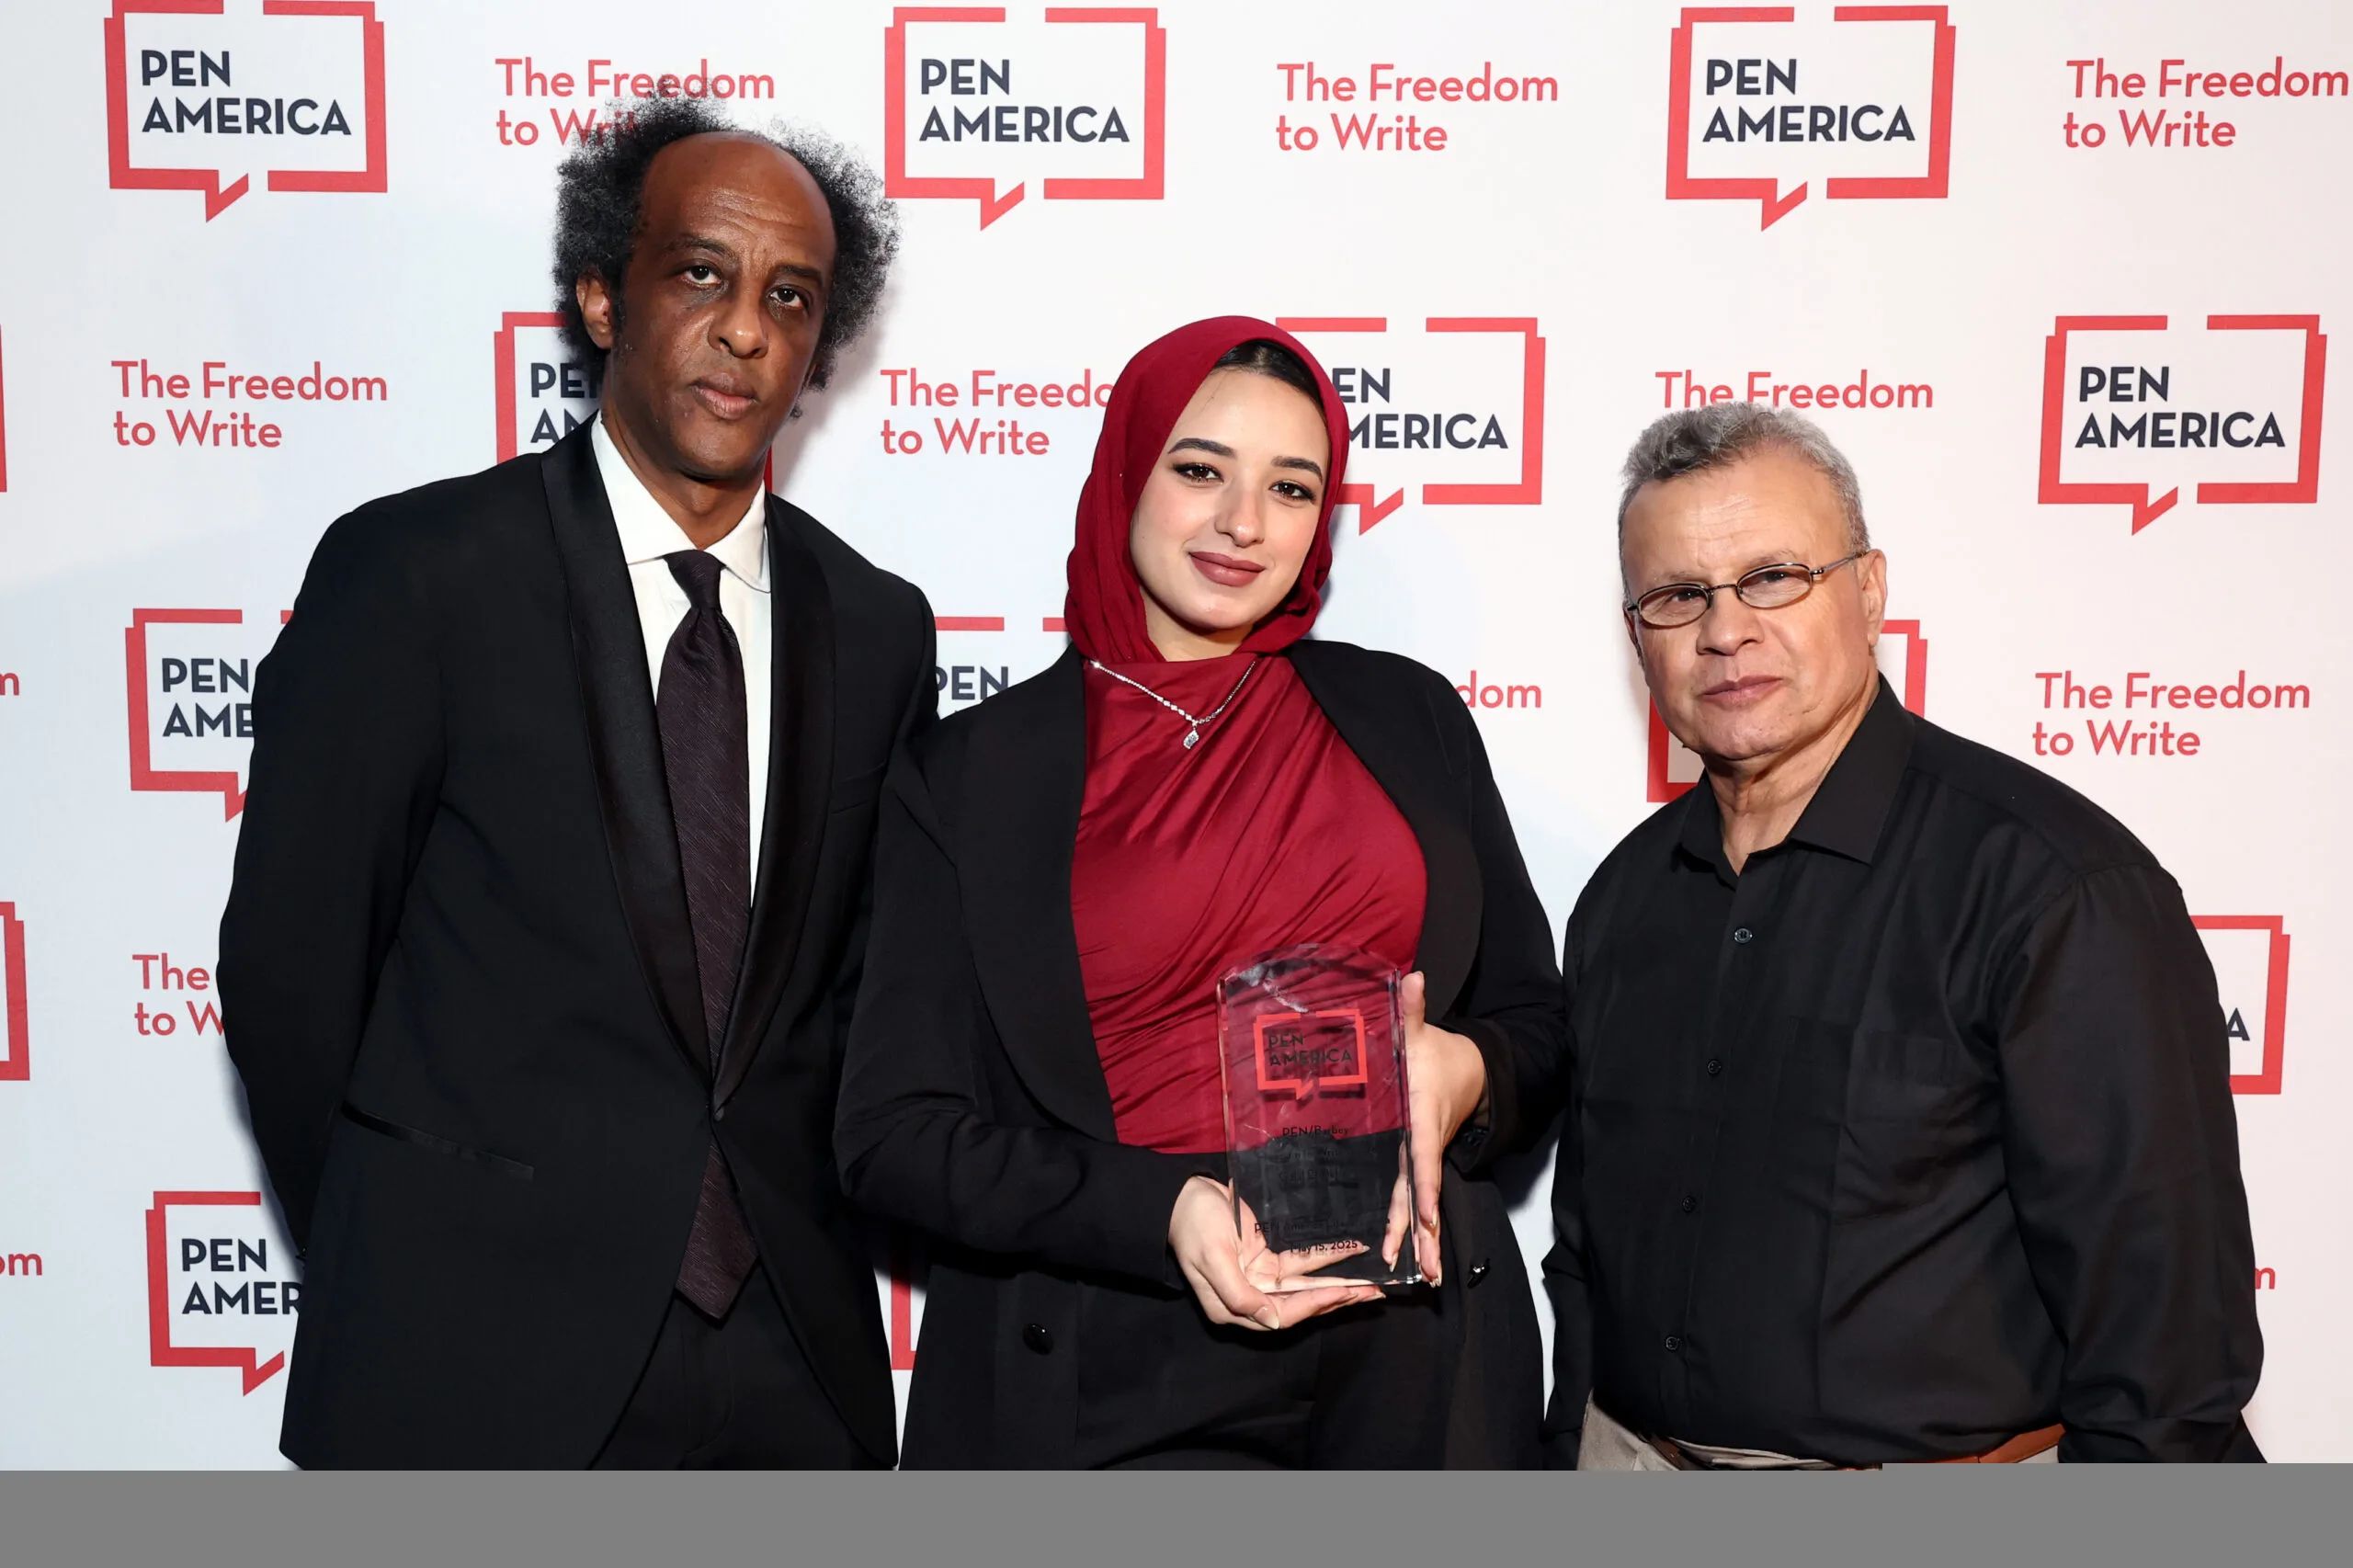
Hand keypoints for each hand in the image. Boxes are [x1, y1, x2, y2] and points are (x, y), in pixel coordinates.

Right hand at [1168, 1176, 1381, 1330]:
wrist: (1182, 1196)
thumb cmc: (1194, 1226)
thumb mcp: (1213, 1259)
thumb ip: (1239, 1294)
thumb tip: (1272, 1321)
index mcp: (1233, 1308)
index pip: (1283, 1314)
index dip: (1316, 1304)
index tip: (1346, 1292)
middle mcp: (1250, 1298)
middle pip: (1301, 1304)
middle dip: (1337, 1299)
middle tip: (1372, 1294)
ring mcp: (1259, 1278)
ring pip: (1305, 1286)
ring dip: (1337, 1283)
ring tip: (1369, 1283)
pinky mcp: (1266, 1259)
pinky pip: (1300, 1263)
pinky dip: (1324, 1259)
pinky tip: (1349, 1253)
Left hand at [1399, 970, 1487, 1285]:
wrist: (1458, 1069)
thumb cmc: (1433, 1053)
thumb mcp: (1417, 1032)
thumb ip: (1411, 1010)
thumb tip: (1413, 978)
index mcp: (1421, 1121)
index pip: (1422, 1160)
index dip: (1423, 1188)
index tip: (1426, 1217)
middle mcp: (1421, 1148)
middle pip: (1424, 1197)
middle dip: (1428, 1235)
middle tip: (1431, 1271)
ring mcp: (1416, 1160)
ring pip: (1416, 1207)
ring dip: (1419, 1241)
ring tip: (1423, 1277)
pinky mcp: (1408, 1165)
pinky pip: (1404, 1200)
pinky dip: (1405, 1229)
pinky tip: (1399, 1258)